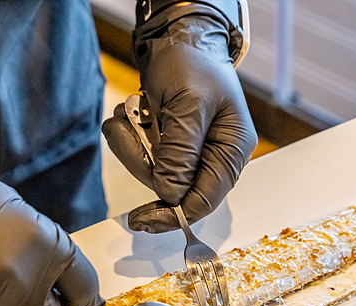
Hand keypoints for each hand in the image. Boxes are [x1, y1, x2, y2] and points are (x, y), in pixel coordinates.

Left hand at [102, 8, 256, 233]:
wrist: (176, 35)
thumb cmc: (191, 62)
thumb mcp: (189, 103)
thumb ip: (181, 151)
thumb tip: (172, 194)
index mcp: (232, 150)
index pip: (205, 199)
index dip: (174, 214)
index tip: (142, 220)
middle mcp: (215, 156)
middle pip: (175, 190)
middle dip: (143, 165)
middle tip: (124, 135)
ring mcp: (192, 152)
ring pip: (154, 175)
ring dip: (131, 147)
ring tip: (125, 117)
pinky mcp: (171, 145)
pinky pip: (144, 158)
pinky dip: (129, 139)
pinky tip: (127, 117)